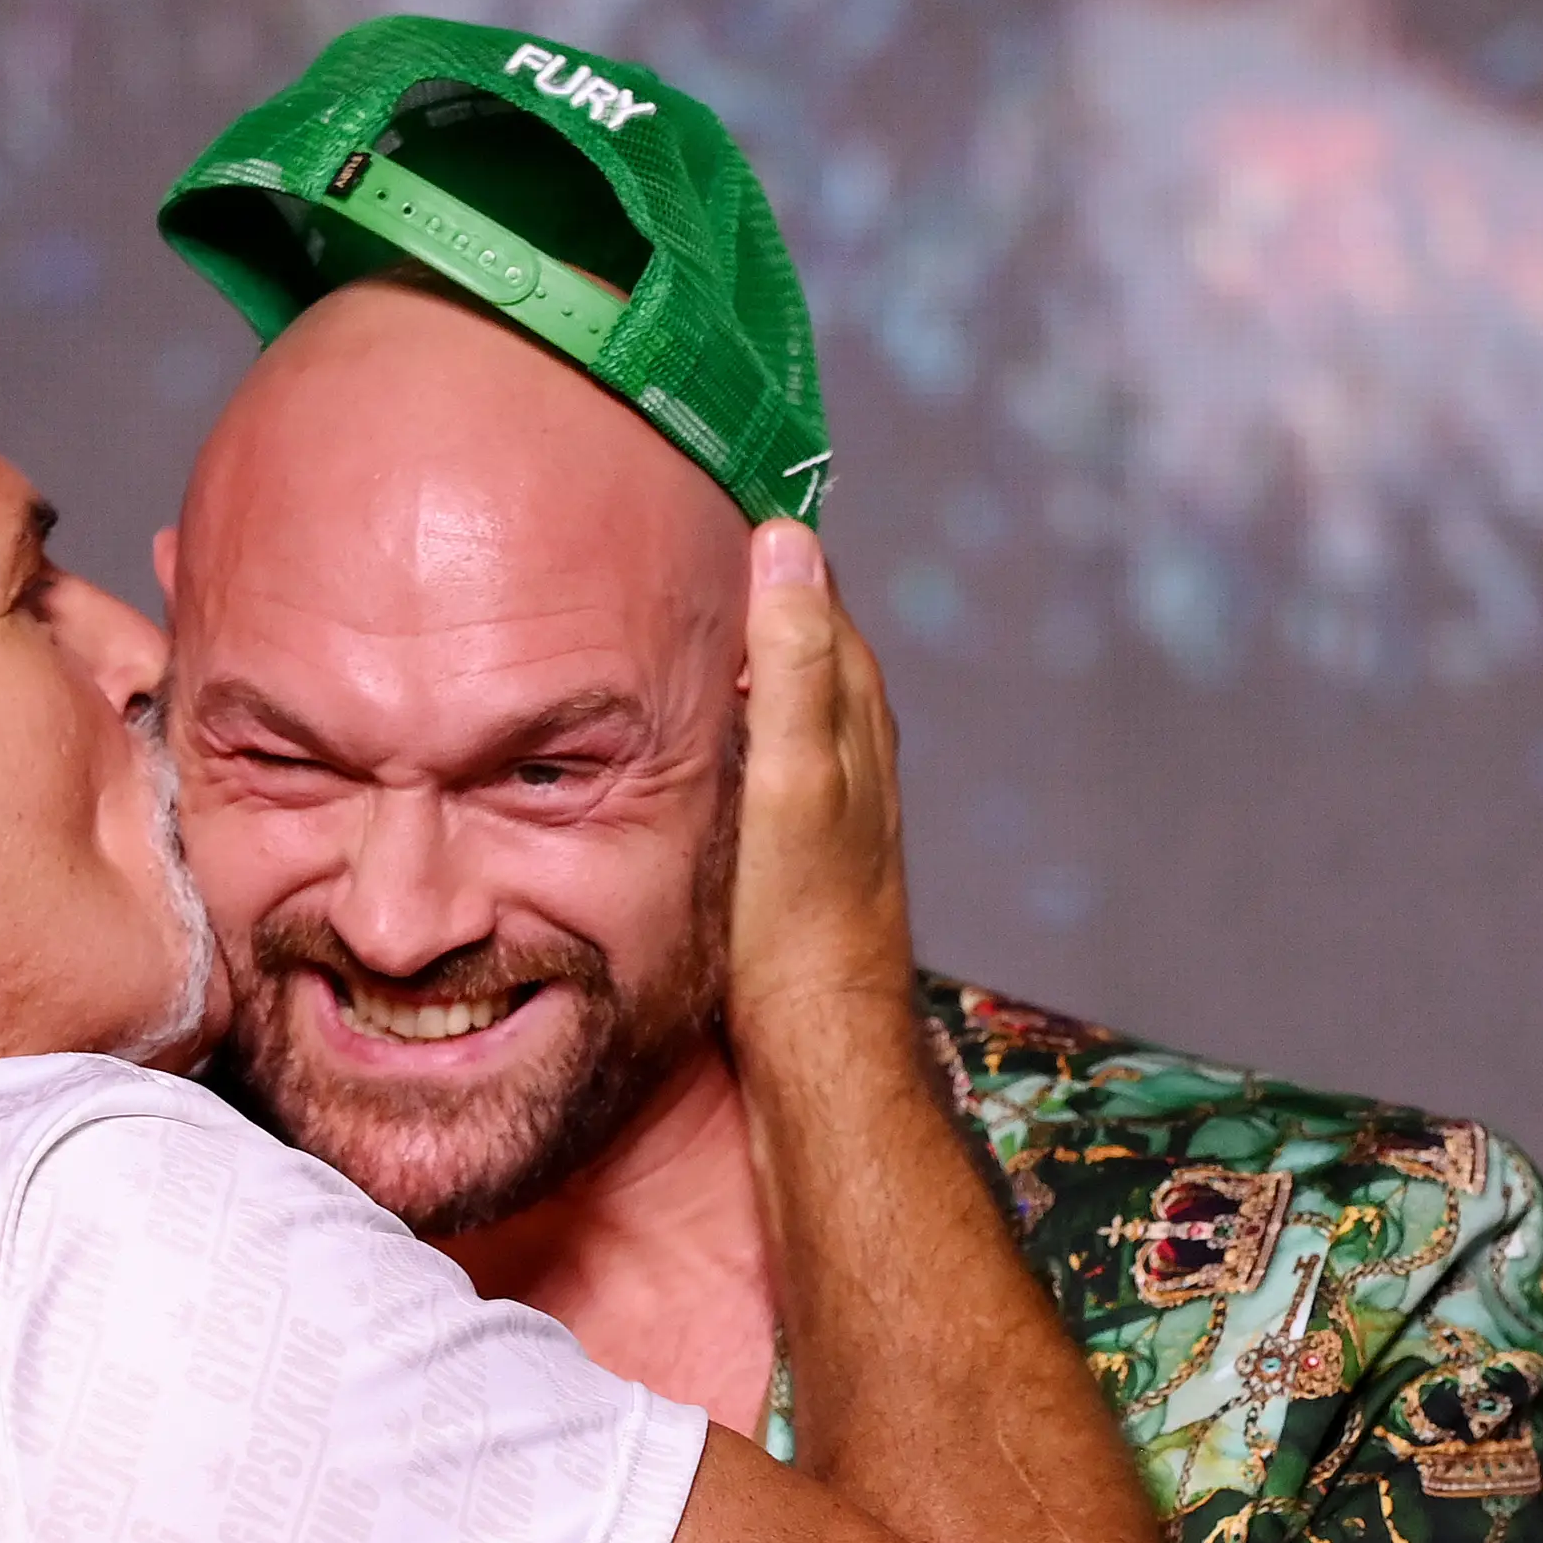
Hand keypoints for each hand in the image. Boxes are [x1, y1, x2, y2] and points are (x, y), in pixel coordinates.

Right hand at [727, 517, 912, 1039]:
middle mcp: (856, 756)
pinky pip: (771, 758)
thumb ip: (794, 665)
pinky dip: (740, 727)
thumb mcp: (790, 779)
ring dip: (749, 664)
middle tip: (690, 543)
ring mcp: (833, 804)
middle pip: (809, 647)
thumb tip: (790, 542)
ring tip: (687, 625)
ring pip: (793, 706)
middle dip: (761, 596)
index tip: (718, 493)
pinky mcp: (804, 850)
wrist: (817, 1048)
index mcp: (855, 723)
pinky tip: (703, 741)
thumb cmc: (797, 922)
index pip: (820, 600)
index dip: (776, 548)